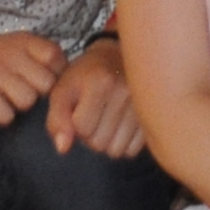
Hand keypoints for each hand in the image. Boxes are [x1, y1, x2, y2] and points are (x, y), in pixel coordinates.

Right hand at [0, 27, 65, 127]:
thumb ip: (34, 57)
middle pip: (47, 85)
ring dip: (19, 106)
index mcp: (23, 41)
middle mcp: (12, 54)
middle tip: (24, 95)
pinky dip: (2, 116)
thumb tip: (62, 81)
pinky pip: (5, 114)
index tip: (43, 82)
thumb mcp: (10, 44)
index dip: (56, 75)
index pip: (58, 59)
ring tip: (6, 100)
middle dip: (39, 95)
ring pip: (28, 101)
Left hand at [37, 43, 144, 157]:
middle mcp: (126, 92)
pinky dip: (123, 143)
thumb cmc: (86, 76)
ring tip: (106, 119)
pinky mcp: (152, 117)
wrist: (117, 58)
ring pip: (115, 150)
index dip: (75, 123)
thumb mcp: (63, 90)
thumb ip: (57, 119)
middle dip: (90, 134)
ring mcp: (143, 106)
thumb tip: (63, 148)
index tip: (80, 108)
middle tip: (94, 113)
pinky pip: (131, 150)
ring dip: (106, 141)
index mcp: (101, 81)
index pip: (81, 128)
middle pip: (98, 143)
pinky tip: (120, 125)